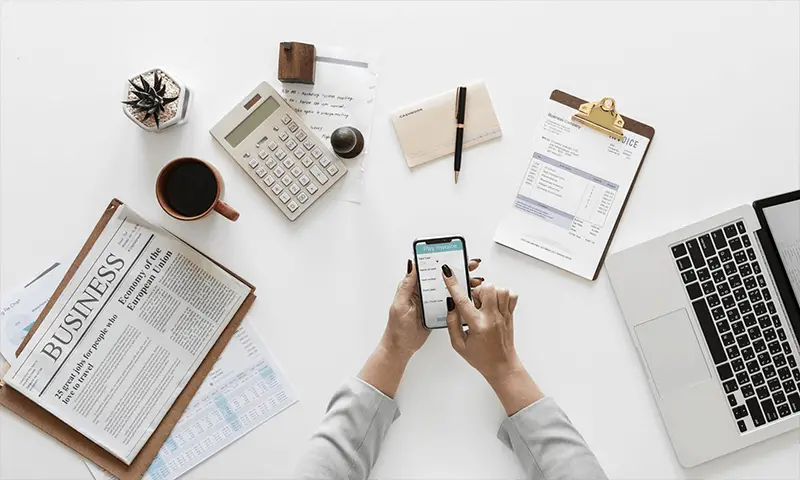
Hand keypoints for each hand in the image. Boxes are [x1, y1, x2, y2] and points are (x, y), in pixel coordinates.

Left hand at [380, 259, 485, 356]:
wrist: (402, 346)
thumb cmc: (397, 327)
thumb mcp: (400, 304)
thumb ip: (407, 285)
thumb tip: (411, 264)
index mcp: (414, 286)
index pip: (429, 268)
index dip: (441, 260)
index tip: (454, 255)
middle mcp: (424, 291)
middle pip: (442, 277)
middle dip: (457, 270)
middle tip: (470, 265)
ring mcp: (432, 301)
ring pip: (449, 288)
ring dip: (462, 284)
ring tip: (475, 281)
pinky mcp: (438, 311)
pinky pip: (451, 302)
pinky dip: (461, 298)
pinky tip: (470, 296)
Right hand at [441, 264, 519, 380]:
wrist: (501, 366)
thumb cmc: (480, 357)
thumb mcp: (458, 345)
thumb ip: (452, 323)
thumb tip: (451, 305)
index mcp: (478, 325)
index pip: (463, 301)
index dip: (453, 285)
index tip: (447, 273)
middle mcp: (492, 318)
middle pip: (487, 289)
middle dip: (476, 290)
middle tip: (473, 302)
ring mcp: (504, 315)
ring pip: (500, 289)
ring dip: (490, 292)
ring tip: (484, 303)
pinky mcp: (511, 314)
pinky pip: (511, 296)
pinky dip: (503, 294)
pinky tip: (495, 303)